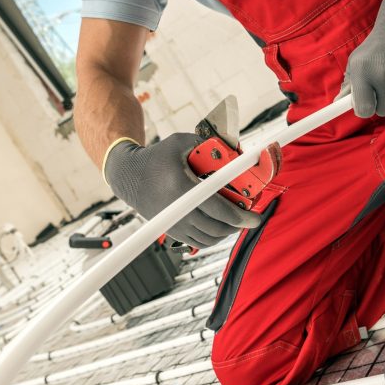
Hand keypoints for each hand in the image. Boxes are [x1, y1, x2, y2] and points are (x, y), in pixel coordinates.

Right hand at [104, 133, 260, 247]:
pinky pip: (201, 241)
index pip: (219, 210)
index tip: (255, 217)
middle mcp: (178, 211)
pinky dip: (216, 236)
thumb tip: (238, 155)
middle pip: (218, 227)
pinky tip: (222, 224)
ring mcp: (174, 224)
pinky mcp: (173, 231)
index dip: (241, 216)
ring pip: (211, 238)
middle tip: (250, 216)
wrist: (129, 175)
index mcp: (182, 188)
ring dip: (229, 231)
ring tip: (237, 218)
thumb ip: (210, 147)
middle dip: (239, 224)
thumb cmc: (157, 157)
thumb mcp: (182, 143)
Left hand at [337, 0, 384, 117]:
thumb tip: (338, 103)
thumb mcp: (357, 61)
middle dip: (382, 103)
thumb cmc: (375, 47)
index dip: (365, 110)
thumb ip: (348, 84)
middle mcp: (381, 75)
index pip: (364, 109)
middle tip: (382, 90)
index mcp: (362, 72)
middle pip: (383, 110)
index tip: (366, 106)